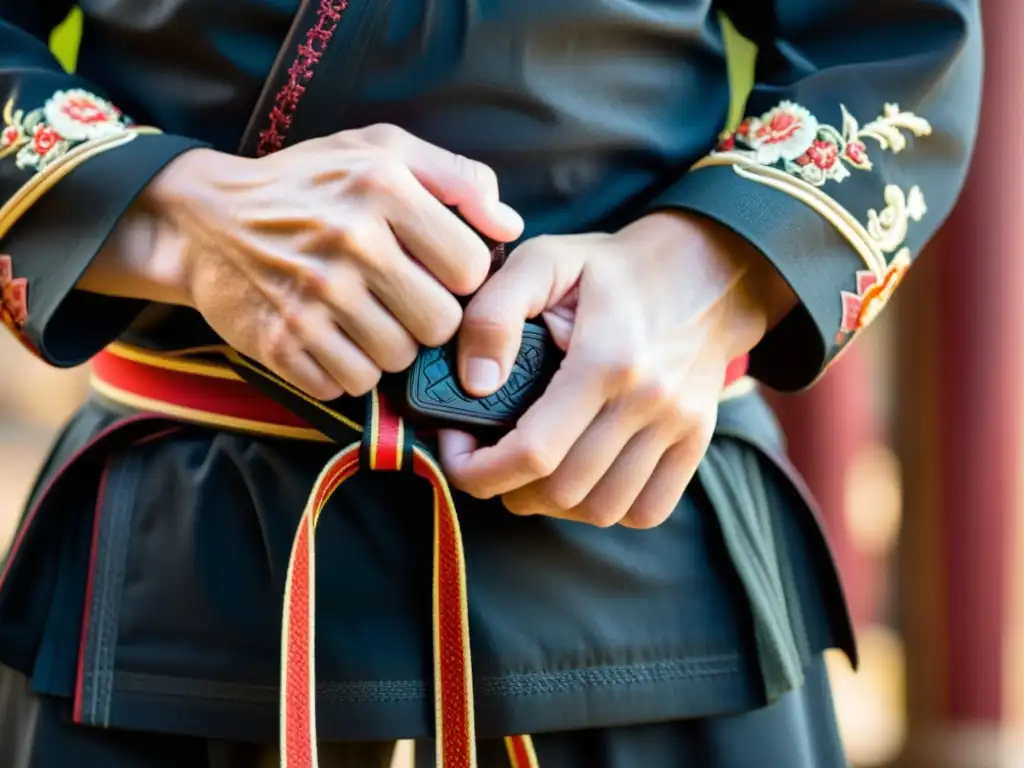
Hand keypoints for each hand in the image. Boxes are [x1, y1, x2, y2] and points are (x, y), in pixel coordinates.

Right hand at [138, 125, 522, 398]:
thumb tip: (510, 225)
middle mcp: (351, 244)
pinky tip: (334, 338)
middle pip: (440, 324)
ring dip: (389, 347)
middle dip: (429, 318)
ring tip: (366, 316)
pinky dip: (346, 370)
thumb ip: (457, 177)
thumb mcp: (382, 150)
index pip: (470, 268)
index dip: (462, 276)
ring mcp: (314, 298)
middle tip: (402, 299)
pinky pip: (348, 384)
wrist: (206, 220)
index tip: (437, 270)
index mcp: (384, 189)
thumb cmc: (308, 184)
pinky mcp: (283, 343)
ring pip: (397, 360)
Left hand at [438, 212, 793, 528]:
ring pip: (601, 510)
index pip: (533, 452)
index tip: (458, 450)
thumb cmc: (612, 267)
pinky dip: (606, 510)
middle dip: (505, 487)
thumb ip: (495, 313)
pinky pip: (647, 510)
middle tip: (485, 457)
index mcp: (606, 359)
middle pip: (562, 490)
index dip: (478, 469)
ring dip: (551, 504)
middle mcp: (648, 401)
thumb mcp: (543, 259)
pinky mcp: (695, 441)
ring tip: (528, 472)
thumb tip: (475, 383)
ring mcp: (677, 426)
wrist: (705, 268)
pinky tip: (581, 479)